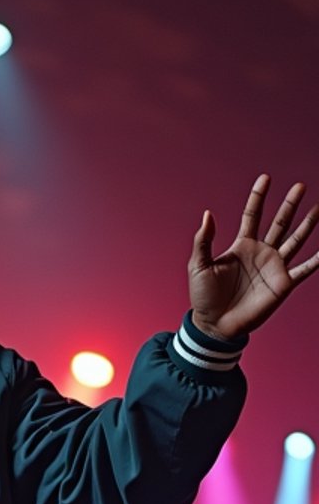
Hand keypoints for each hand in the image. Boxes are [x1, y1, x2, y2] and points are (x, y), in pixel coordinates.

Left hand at [189, 175, 318, 340]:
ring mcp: (274, 267)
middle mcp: (261, 253)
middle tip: (300, 186)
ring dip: (307, 224)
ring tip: (318, 207)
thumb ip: (203, 240)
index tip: (266, 178)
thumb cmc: (204, 298)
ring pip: (295, 240)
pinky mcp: (283, 284)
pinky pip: (305, 269)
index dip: (258, 197)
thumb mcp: (198, 266)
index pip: (252, 215)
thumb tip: (207, 214)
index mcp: (242, 246)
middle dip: (289, 204)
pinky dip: (318, 259)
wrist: (214, 325)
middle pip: (279, 222)